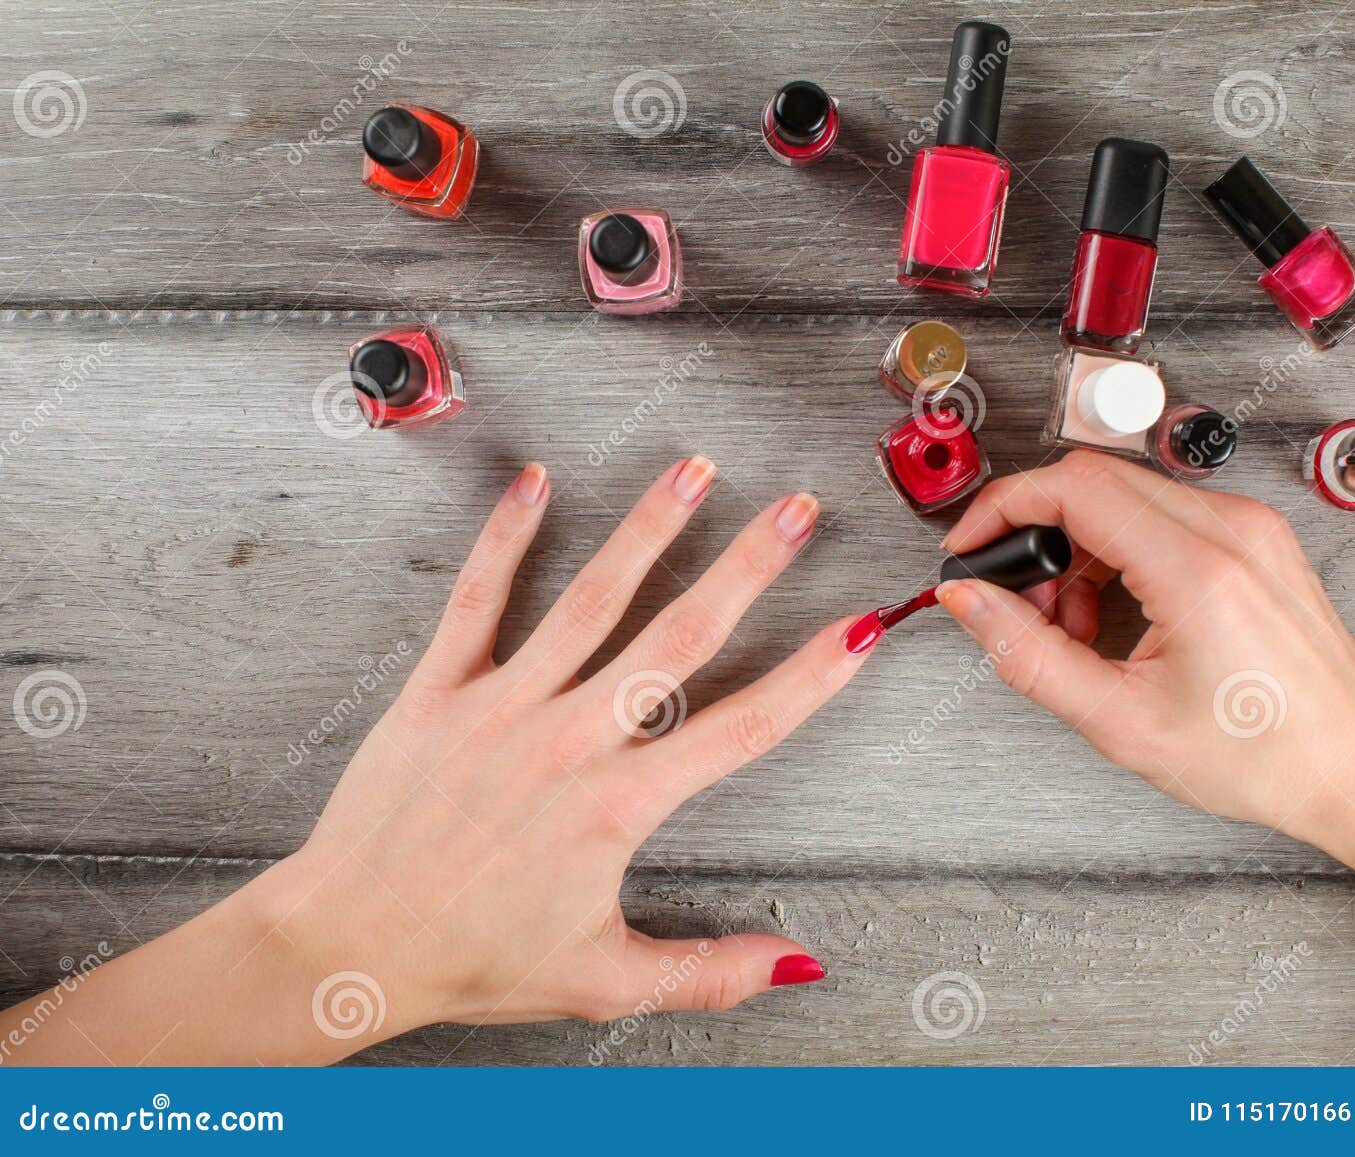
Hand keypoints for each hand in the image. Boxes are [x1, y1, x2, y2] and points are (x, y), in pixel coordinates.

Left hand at [265, 458, 864, 1038]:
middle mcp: (568, 742)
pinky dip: (506, 538)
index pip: (742, 728)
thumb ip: (709, 971)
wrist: (347, 945)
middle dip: (747, 567)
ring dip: (650, 529)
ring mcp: (502, 706)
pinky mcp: (439, 690)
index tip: (856, 631)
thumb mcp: (604, 980)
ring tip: (695, 469)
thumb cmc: (470, 960)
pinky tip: (537, 485)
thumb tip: (795, 965)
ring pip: (591, 601)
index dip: (810, 678)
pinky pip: (478, 599)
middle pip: (678, 638)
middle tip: (795, 513)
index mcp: (618, 807)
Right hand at [933, 449, 1354, 854]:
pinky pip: (1162, 512)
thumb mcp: (1121, 722)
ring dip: (1078, 547)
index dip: (1004, 507)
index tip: (973, 545)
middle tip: (1028, 606)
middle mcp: (1231, 530)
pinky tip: (1119, 613)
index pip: (1074, 486)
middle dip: (1038, 534)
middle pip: (1093, 480)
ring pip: (1124, 494)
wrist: (1354, 765)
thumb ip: (1028, 655)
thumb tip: (971, 602)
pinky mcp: (1254, 535)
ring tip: (1079, 625)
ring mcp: (1249, 526)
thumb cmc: (1263, 754)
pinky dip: (1119, 551)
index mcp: (1198, 571)